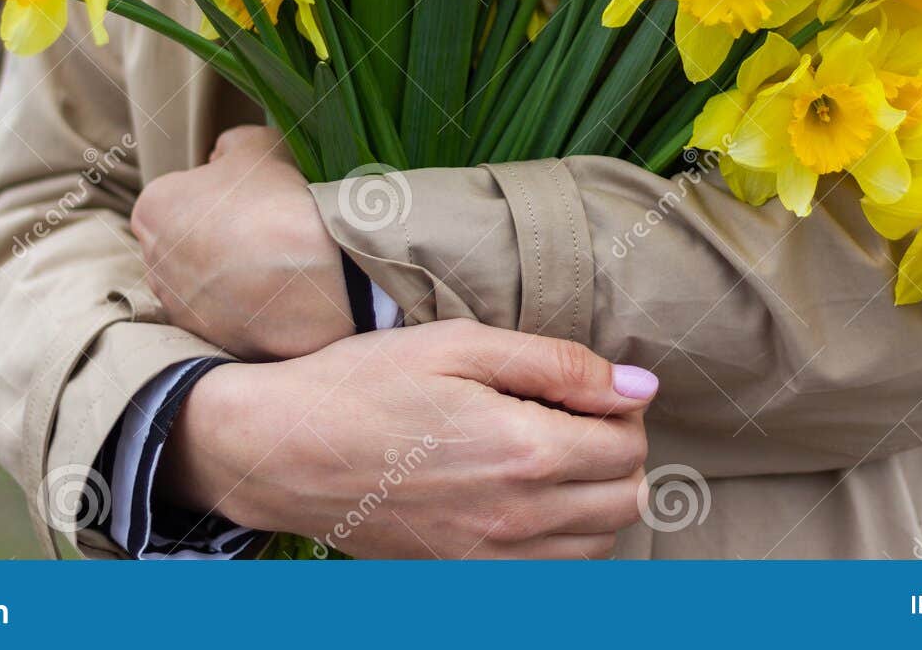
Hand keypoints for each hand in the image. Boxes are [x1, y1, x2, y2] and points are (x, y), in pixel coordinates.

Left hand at [131, 125, 352, 358]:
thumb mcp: (259, 144)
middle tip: (264, 226)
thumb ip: (230, 144)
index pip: (180, 193)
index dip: (218, 191)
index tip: (252, 196)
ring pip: (201, 279)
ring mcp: (178, 303)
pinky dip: (243, 304)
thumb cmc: (280, 201)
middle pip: (185, 238)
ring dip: (227, 271)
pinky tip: (276, 291)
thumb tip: (220, 157)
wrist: (311, 275)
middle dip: (216, 233)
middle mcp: (153, 259)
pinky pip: (221, 313)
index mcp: (154, 206)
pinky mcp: (205, 337)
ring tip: (274, 261)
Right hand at [158, 320, 658, 558]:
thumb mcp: (461, 346)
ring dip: (596, 496)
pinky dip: (561, 537)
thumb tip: (638, 385)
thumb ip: (558, 365)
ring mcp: (491, 557)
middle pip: (627, 499)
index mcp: (524, 451)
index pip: (629, 445)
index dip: (622, 408)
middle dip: (619, 453)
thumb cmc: (367, 383)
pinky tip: (526, 494)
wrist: (284, 450)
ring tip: (552, 452)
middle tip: (577, 415)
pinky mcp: (464, 575)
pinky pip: (551, 573)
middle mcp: (518, 517)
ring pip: (597, 543)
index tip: (588, 387)